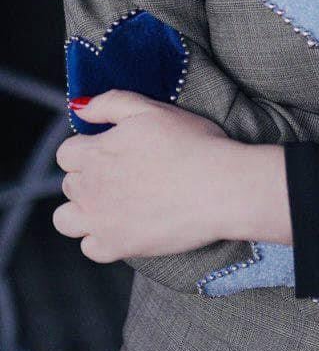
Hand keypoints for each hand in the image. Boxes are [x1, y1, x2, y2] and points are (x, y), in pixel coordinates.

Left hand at [53, 89, 234, 261]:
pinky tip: (124, 224)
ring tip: (113, 202)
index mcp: (96, 153)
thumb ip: (110, 103)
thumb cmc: (192, 144)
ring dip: (82, 209)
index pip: (66, 153)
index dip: (87, 148)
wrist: (220, 187)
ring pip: (65, 219)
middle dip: (89, 176)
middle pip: (69, 183)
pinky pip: (89, 247)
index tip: (111, 149)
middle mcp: (90, 189)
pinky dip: (101, 237)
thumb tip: (78, 107)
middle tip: (124, 172)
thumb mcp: (151, 109)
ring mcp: (100, 222)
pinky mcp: (116, 248)